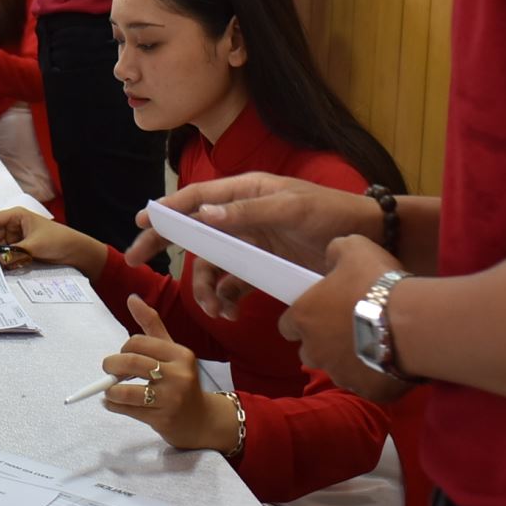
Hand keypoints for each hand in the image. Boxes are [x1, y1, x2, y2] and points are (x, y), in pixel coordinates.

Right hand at [0, 207, 105, 277]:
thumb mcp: (34, 246)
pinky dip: (4, 258)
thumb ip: (14, 253)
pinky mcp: (21, 247)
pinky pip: (6, 252)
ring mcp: (17, 236)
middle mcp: (14, 224)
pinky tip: (6, 264)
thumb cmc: (57, 240)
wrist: (74, 250)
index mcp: (16, 215)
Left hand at [99, 296, 239, 452]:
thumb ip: (151, 324)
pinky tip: (112, 403)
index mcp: (180, 354)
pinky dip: (113, 405)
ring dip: (110, 389)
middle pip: (132, 363)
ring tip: (109, 389)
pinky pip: (128, 410)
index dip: (124, 348)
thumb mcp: (171, 350)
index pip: (139, 342)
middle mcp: (179, 375)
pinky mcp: (162, 419)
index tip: (123, 356)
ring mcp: (171, 398)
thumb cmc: (181, 380)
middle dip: (111, 365)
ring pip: (127, 391)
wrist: (201, 419)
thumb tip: (131, 298)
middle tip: (108, 370)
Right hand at [123, 172, 379, 319]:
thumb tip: (205, 216)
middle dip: (165, 245)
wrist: (369, 239)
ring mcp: (251, 242)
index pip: (196, 198)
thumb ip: (248, 213)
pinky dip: (225, 298)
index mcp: (245, 192)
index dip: (167, 209)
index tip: (141, 221)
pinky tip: (228, 313)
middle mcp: (242, 216)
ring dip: (204, 287)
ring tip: (211, 310)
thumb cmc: (332, 213)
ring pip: (212, 264)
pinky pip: (232, 283)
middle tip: (135, 258)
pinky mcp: (263, 266)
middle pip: (194, 231)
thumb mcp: (292, 209)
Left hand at [279, 234, 412, 403]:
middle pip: (310, 351)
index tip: (320, 311)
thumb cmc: (376, 283)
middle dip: (324, 342)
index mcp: (305, 317)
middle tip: (350, 326)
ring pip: (337, 369)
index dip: (303, 318)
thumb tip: (332, 258)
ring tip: (375, 340)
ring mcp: (341, 374)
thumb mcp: (353, 248)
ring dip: (350, 358)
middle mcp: (316, 350)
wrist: (413, 322)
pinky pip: (367, 383)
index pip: (288, 325)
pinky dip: (375, 374)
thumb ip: (335, 252)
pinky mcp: (368, 392)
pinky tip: (393, 356)